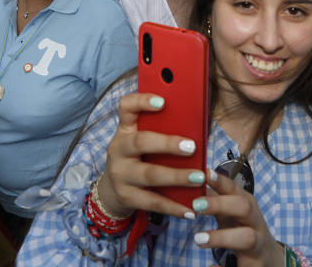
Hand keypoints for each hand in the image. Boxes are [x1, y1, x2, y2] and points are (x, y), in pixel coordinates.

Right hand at [97, 92, 202, 219]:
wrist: (112, 190)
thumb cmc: (138, 158)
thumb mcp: (142, 141)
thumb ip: (161, 132)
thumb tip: (197, 129)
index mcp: (125, 129)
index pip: (126, 107)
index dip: (142, 101)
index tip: (163, 101)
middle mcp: (118, 149)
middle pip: (140, 142)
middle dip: (167, 144)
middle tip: (191, 147)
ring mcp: (120, 174)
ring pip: (149, 175)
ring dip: (176, 176)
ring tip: (199, 177)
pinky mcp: (126, 197)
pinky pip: (152, 202)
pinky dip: (174, 207)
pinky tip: (190, 210)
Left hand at [191, 170, 284, 266]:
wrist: (268, 258)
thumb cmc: (242, 229)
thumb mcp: (230, 213)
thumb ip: (215, 200)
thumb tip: (191, 183)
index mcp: (246, 206)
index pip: (235, 189)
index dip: (221, 181)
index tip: (205, 173)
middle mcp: (254, 222)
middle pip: (244, 207)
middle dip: (221, 204)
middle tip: (196, 205)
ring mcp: (257, 244)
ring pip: (247, 238)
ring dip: (222, 237)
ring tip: (199, 239)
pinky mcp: (255, 264)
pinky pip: (242, 266)